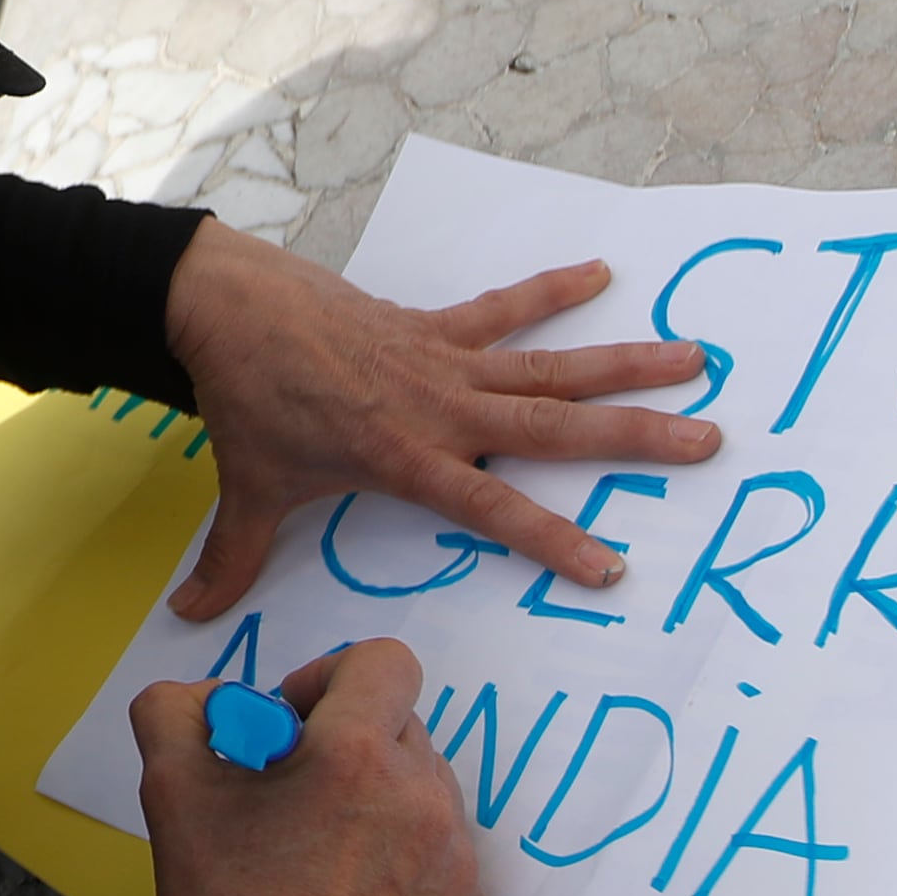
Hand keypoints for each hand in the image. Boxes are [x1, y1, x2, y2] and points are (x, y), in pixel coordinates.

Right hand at [140, 641, 480, 895]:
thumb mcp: (170, 792)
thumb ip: (177, 711)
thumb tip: (215, 699)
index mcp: (355, 756)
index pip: (382, 660)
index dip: (329, 676)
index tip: (292, 726)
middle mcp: (422, 795)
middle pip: (400, 719)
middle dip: (348, 737)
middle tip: (295, 790)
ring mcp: (455, 855)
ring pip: (424, 780)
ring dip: (377, 789)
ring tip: (323, 845)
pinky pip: (440, 843)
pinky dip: (400, 848)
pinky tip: (351, 891)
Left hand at [162, 222, 718, 609]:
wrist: (226, 309)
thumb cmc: (246, 403)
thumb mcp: (247, 490)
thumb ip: (232, 562)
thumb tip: (189, 622)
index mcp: (404, 458)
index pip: (493, 509)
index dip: (551, 539)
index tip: (612, 568)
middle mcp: (439, 408)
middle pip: (551, 426)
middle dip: (631, 437)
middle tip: (707, 441)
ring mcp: (441, 360)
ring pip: (548, 365)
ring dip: (622, 363)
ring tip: (695, 360)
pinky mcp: (431, 324)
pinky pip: (502, 308)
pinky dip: (551, 290)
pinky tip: (603, 273)